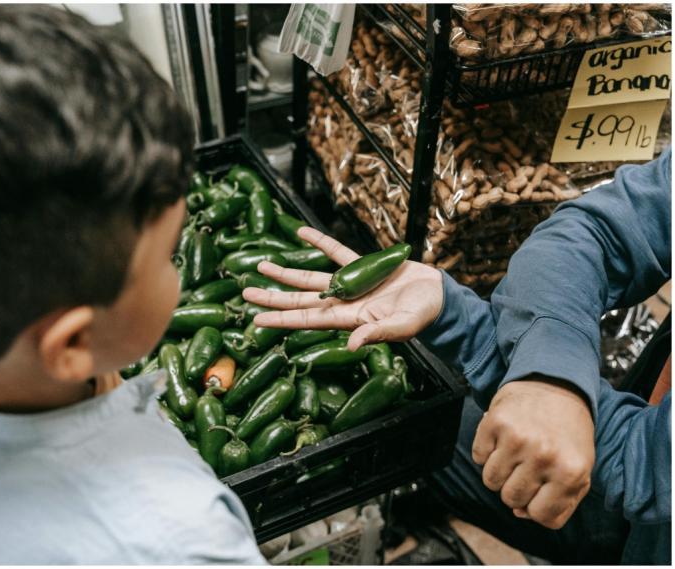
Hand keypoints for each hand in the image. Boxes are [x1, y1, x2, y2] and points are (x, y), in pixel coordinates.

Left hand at [242, 226, 443, 350]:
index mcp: (348, 319)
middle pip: (300, 300)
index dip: (281, 319)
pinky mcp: (364, 267)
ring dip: (286, 273)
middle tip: (245, 293)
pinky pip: (336, 252)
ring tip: (261, 265)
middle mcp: (343, 303)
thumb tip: (352, 344)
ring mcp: (351, 285)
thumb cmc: (423, 317)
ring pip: (311, 277)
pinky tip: (301, 233)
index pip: (306, 320)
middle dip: (273, 297)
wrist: (439, 297)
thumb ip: (377, 334)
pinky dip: (319, 243)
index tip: (255, 319)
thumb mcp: (402, 328)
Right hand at [472, 378, 594, 528]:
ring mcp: (517, 439)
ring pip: (490, 481)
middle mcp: (544, 456)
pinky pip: (478, 457)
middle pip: (511, 499)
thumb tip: (520, 513)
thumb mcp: (579, 469)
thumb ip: (559, 500)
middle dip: (516, 488)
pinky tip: (502, 439)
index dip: (537, 508)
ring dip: (499, 471)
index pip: (544, 517)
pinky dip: (486, 451)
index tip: (540, 492)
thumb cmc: (568, 431)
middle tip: (526, 468)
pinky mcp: (495, 422)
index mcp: (571, 472)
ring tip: (514, 453)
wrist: (556, 384)